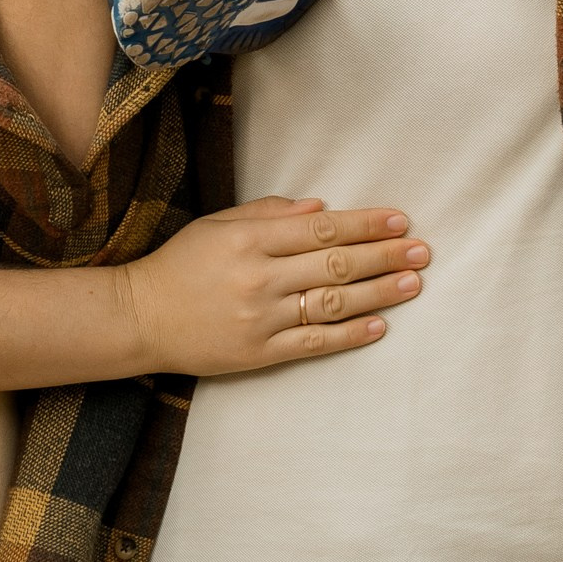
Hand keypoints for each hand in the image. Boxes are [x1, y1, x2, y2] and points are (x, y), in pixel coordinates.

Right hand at [124, 198, 428, 374]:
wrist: (139, 317)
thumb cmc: (180, 264)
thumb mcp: (217, 224)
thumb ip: (268, 212)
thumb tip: (321, 208)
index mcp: (249, 238)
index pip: (321, 229)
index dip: (364, 224)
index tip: (399, 220)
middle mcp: (259, 276)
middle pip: (335, 263)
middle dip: (384, 255)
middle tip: (422, 250)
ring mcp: (260, 317)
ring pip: (332, 302)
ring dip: (378, 292)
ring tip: (413, 284)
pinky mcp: (258, 352)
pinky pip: (313, 343)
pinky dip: (349, 334)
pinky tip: (379, 325)